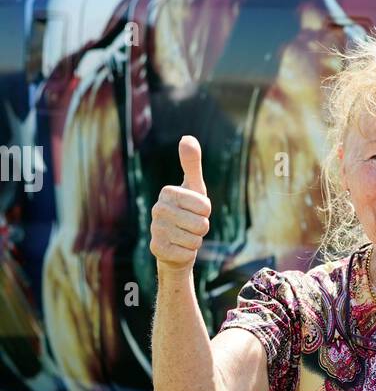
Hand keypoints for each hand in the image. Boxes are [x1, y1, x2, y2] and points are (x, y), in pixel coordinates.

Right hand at [150, 136, 211, 270]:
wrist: (175, 244)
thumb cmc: (188, 212)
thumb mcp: (194, 188)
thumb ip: (192, 164)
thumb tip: (187, 137)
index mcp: (168, 192)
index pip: (204, 206)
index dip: (206, 212)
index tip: (196, 211)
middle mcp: (157, 209)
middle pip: (201, 224)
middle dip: (202, 228)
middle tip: (190, 225)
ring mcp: (155, 229)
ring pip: (195, 240)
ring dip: (195, 240)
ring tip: (185, 236)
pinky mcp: (157, 249)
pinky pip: (187, 253)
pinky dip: (187, 253)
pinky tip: (178, 247)